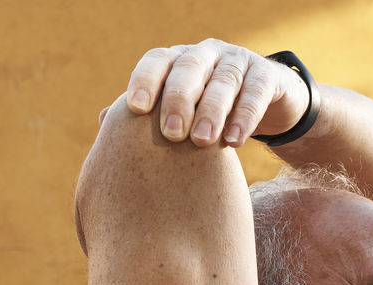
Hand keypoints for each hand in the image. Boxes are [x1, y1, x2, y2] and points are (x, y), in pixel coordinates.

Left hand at [115, 39, 310, 147]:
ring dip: (212, 111)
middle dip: (179, 98)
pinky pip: (255, 92)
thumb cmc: (211, 109)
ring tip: (203, 141)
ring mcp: (238, 61)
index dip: (145, 80)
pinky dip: (245, 116)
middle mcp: (206, 54)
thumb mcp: (181, 109)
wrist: (268, 101)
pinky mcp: (267, 75)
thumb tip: (104, 122)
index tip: (135, 107)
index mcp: (179, 60)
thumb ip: (149, 115)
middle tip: (172, 133)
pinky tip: (234, 142)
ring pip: (223, 80)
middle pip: (189, 68)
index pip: (157, 61)